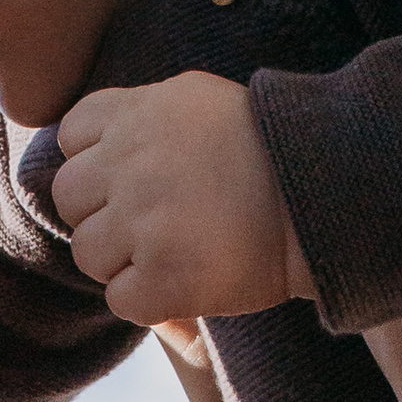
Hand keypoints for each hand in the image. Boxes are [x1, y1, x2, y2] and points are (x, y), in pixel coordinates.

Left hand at [52, 74, 319, 324]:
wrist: (332, 197)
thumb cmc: (269, 150)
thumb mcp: (198, 101)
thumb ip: (139, 115)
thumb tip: (80, 150)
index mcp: (137, 112)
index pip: (70, 136)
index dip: (97, 161)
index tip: (137, 174)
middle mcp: (131, 162)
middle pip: (69, 197)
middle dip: (103, 213)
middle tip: (156, 222)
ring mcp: (144, 221)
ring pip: (87, 253)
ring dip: (122, 260)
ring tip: (176, 251)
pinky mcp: (164, 276)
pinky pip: (120, 300)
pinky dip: (149, 300)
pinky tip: (188, 280)